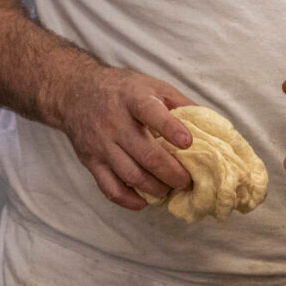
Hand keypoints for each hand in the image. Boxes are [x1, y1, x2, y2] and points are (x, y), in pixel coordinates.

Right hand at [51, 65, 196, 210]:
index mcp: (132, 98)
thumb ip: (179, 102)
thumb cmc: (121, 89)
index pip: (151, 113)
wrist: (74, 92)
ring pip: (131, 175)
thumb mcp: (151, 84)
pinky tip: (144, 201)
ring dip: (156, 189)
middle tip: (187, 181)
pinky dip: (129, 200)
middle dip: (172, 173)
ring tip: (169, 190)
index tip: (188, 143)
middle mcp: (114, 122)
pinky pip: (110, 188)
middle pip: (146, 155)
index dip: (171, 129)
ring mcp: (100, 144)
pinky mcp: (90, 161)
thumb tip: (211, 125)